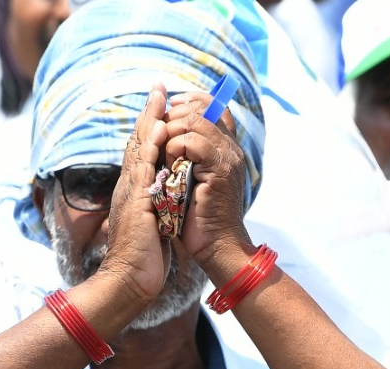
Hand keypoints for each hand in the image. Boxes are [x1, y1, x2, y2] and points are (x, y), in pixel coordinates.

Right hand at [95, 85, 171, 306]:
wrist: (127, 282)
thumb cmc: (142, 260)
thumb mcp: (152, 226)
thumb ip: (156, 208)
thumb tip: (164, 201)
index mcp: (134, 193)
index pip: (143, 154)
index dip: (150, 129)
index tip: (161, 106)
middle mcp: (128, 188)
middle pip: (138, 143)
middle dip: (149, 114)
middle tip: (158, 86)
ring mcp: (130, 194)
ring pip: (139, 149)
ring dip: (149, 121)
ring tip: (158, 96)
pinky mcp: (136, 204)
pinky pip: (143, 169)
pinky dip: (150, 147)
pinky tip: (158, 129)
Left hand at [162, 92, 252, 269]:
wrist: (216, 247)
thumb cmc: (197, 220)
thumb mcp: (188, 180)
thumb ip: (183, 154)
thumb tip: (161, 130)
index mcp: (225, 148)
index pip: (212, 105)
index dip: (188, 101)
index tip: (167, 111)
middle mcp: (231, 148)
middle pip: (201, 108)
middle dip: (172, 117)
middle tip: (159, 138)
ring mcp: (228, 157)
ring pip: (194, 121)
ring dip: (170, 134)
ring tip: (164, 158)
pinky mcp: (220, 170)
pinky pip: (192, 142)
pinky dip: (174, 149)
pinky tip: (169, 169)